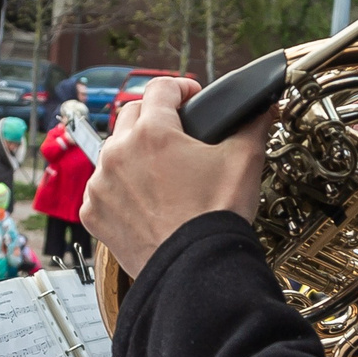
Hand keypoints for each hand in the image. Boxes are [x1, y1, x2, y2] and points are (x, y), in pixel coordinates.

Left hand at [80, 77, 267, 279]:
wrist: (195, 270)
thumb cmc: (216, 217)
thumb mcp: (244, 162)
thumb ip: (251, 126)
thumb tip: (262, 109)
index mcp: (152, 133)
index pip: (160, 88)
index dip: (181, 87)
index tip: (191, 96)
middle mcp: (118, 154)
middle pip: (131, 115)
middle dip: (155, 116)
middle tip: (177, 131)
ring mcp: (102, 185)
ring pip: (114, 152)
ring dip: (134, 153)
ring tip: (160, 169)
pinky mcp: (95, 214)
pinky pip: (103, 188)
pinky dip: (120, 188)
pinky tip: (144, 199)